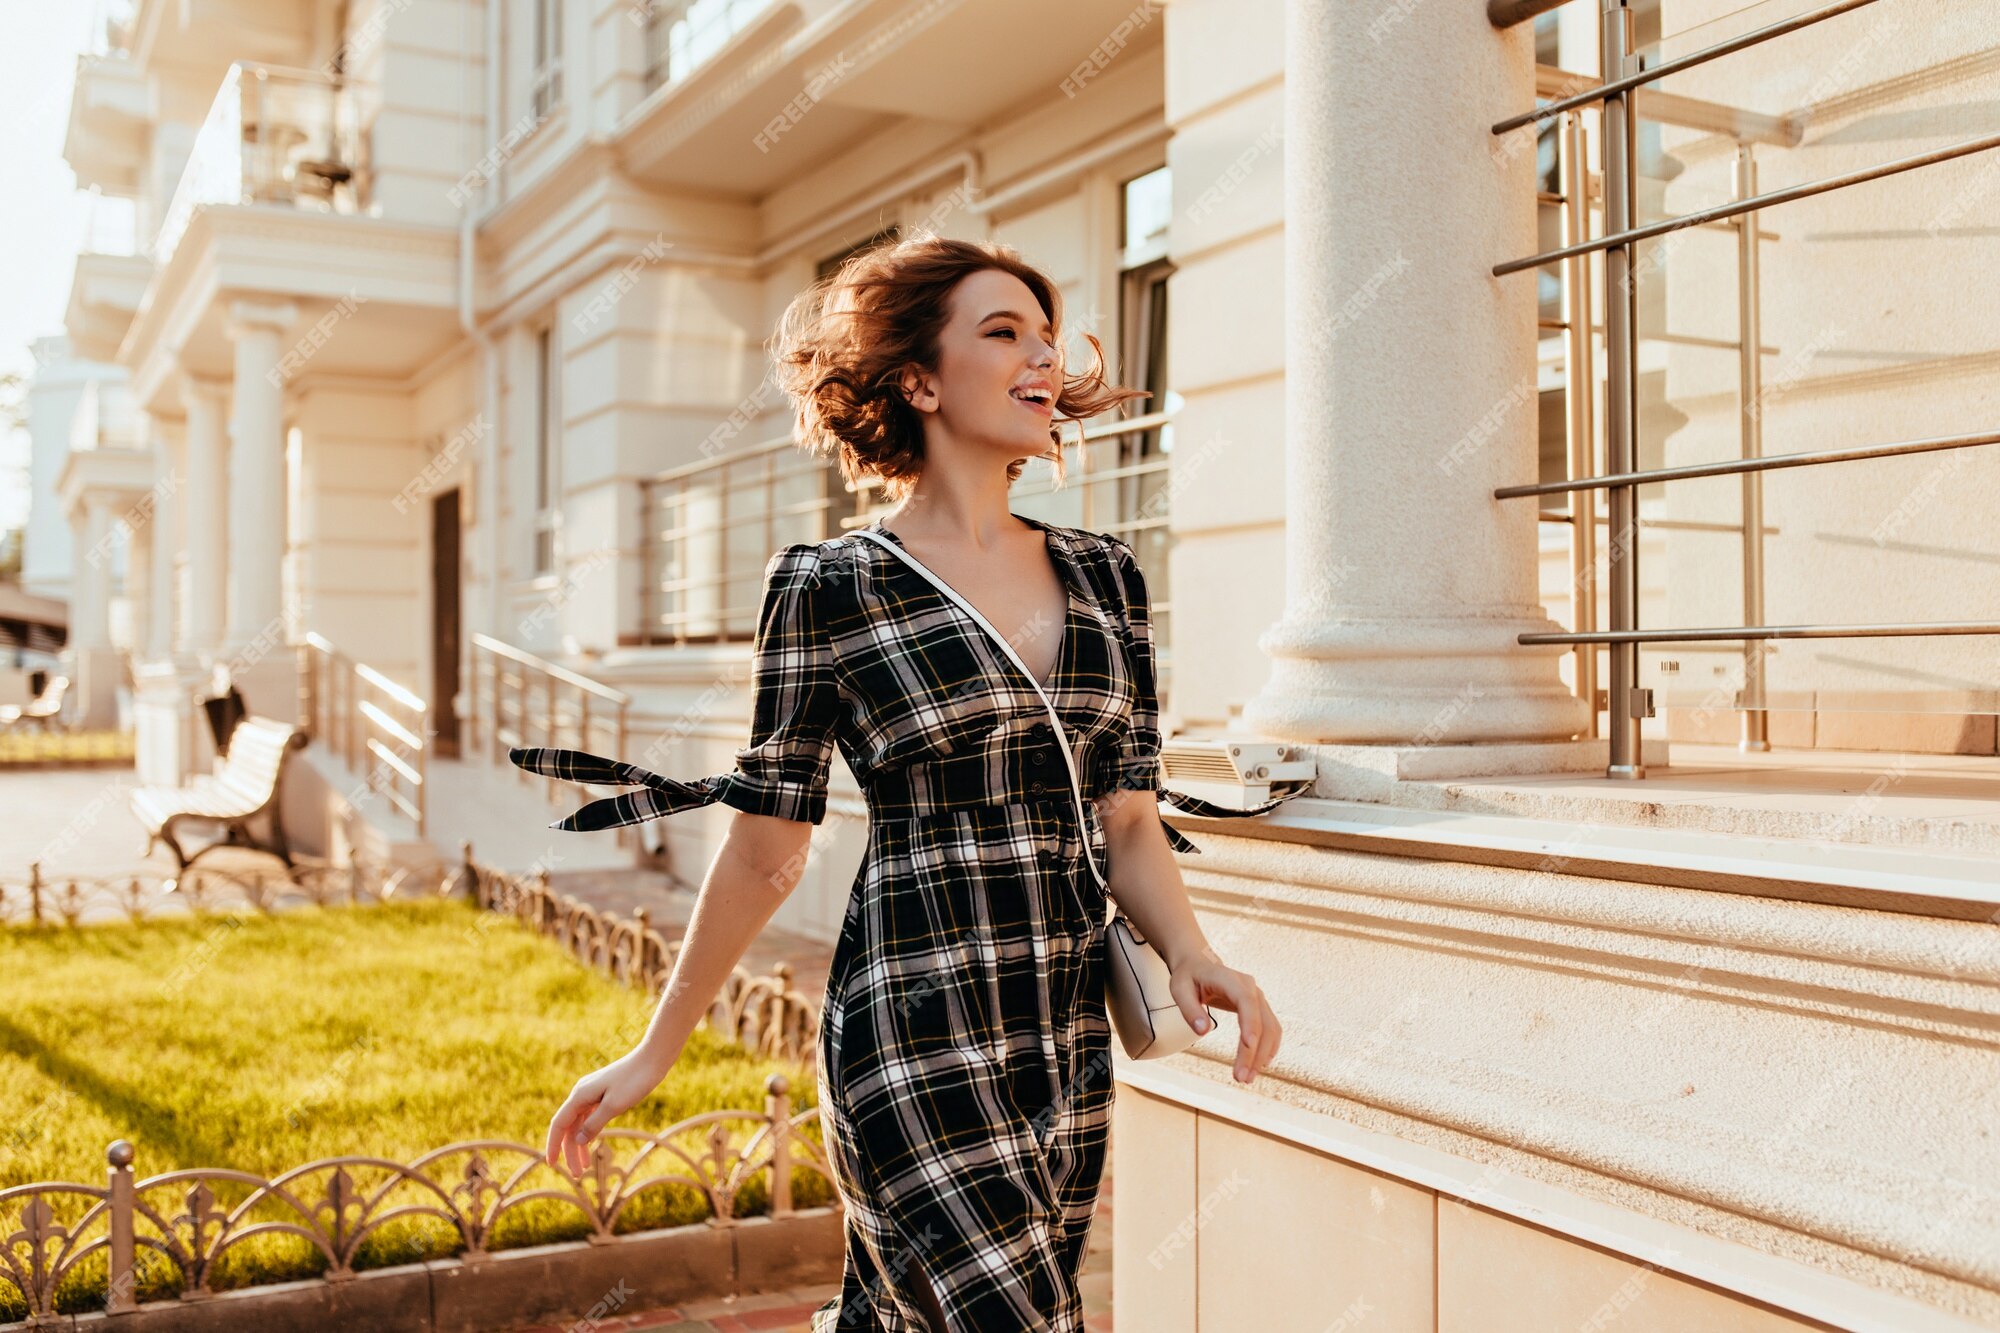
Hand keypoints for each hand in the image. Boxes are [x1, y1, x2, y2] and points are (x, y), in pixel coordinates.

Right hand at [545, 1045, 673, 1176]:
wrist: (652, 1059)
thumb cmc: (634, 1080)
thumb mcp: (614, 1106)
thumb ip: (594, 1124)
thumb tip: (577, 1141)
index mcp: (580, 1095)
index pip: (559, 1124)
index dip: (553, 1145)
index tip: (552, 1165)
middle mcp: (581, 1094)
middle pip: (569, 1127)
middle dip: (570, 1151)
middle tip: (578, 1175)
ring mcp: (591, 1094)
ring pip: (579, 1124)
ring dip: (580, 1145)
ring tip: (584, 1167)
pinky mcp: (602, 1095)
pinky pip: (589, 1118)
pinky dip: (589, 1133)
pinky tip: (592, 1145)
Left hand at [1169, 949, 1280, 1084]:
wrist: (1198, 964)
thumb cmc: (1187, 977)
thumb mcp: (1179, 989)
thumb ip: (1189, 1009)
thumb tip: (1203, 1031)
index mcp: (1230, 979)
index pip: (1246, 1002)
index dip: (1250, 1023)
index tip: (1248, 1046)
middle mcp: (1250, 988)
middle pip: (1261, 1021)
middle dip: (1254, 1052)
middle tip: (1242, 1078)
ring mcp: (1258, 997)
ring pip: (1270, 1028)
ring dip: (1262, 1055)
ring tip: (1247, 1078)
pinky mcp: (1259, 1008)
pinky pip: (1270, 1029)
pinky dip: (1267, 1048)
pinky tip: (1259, 1065)